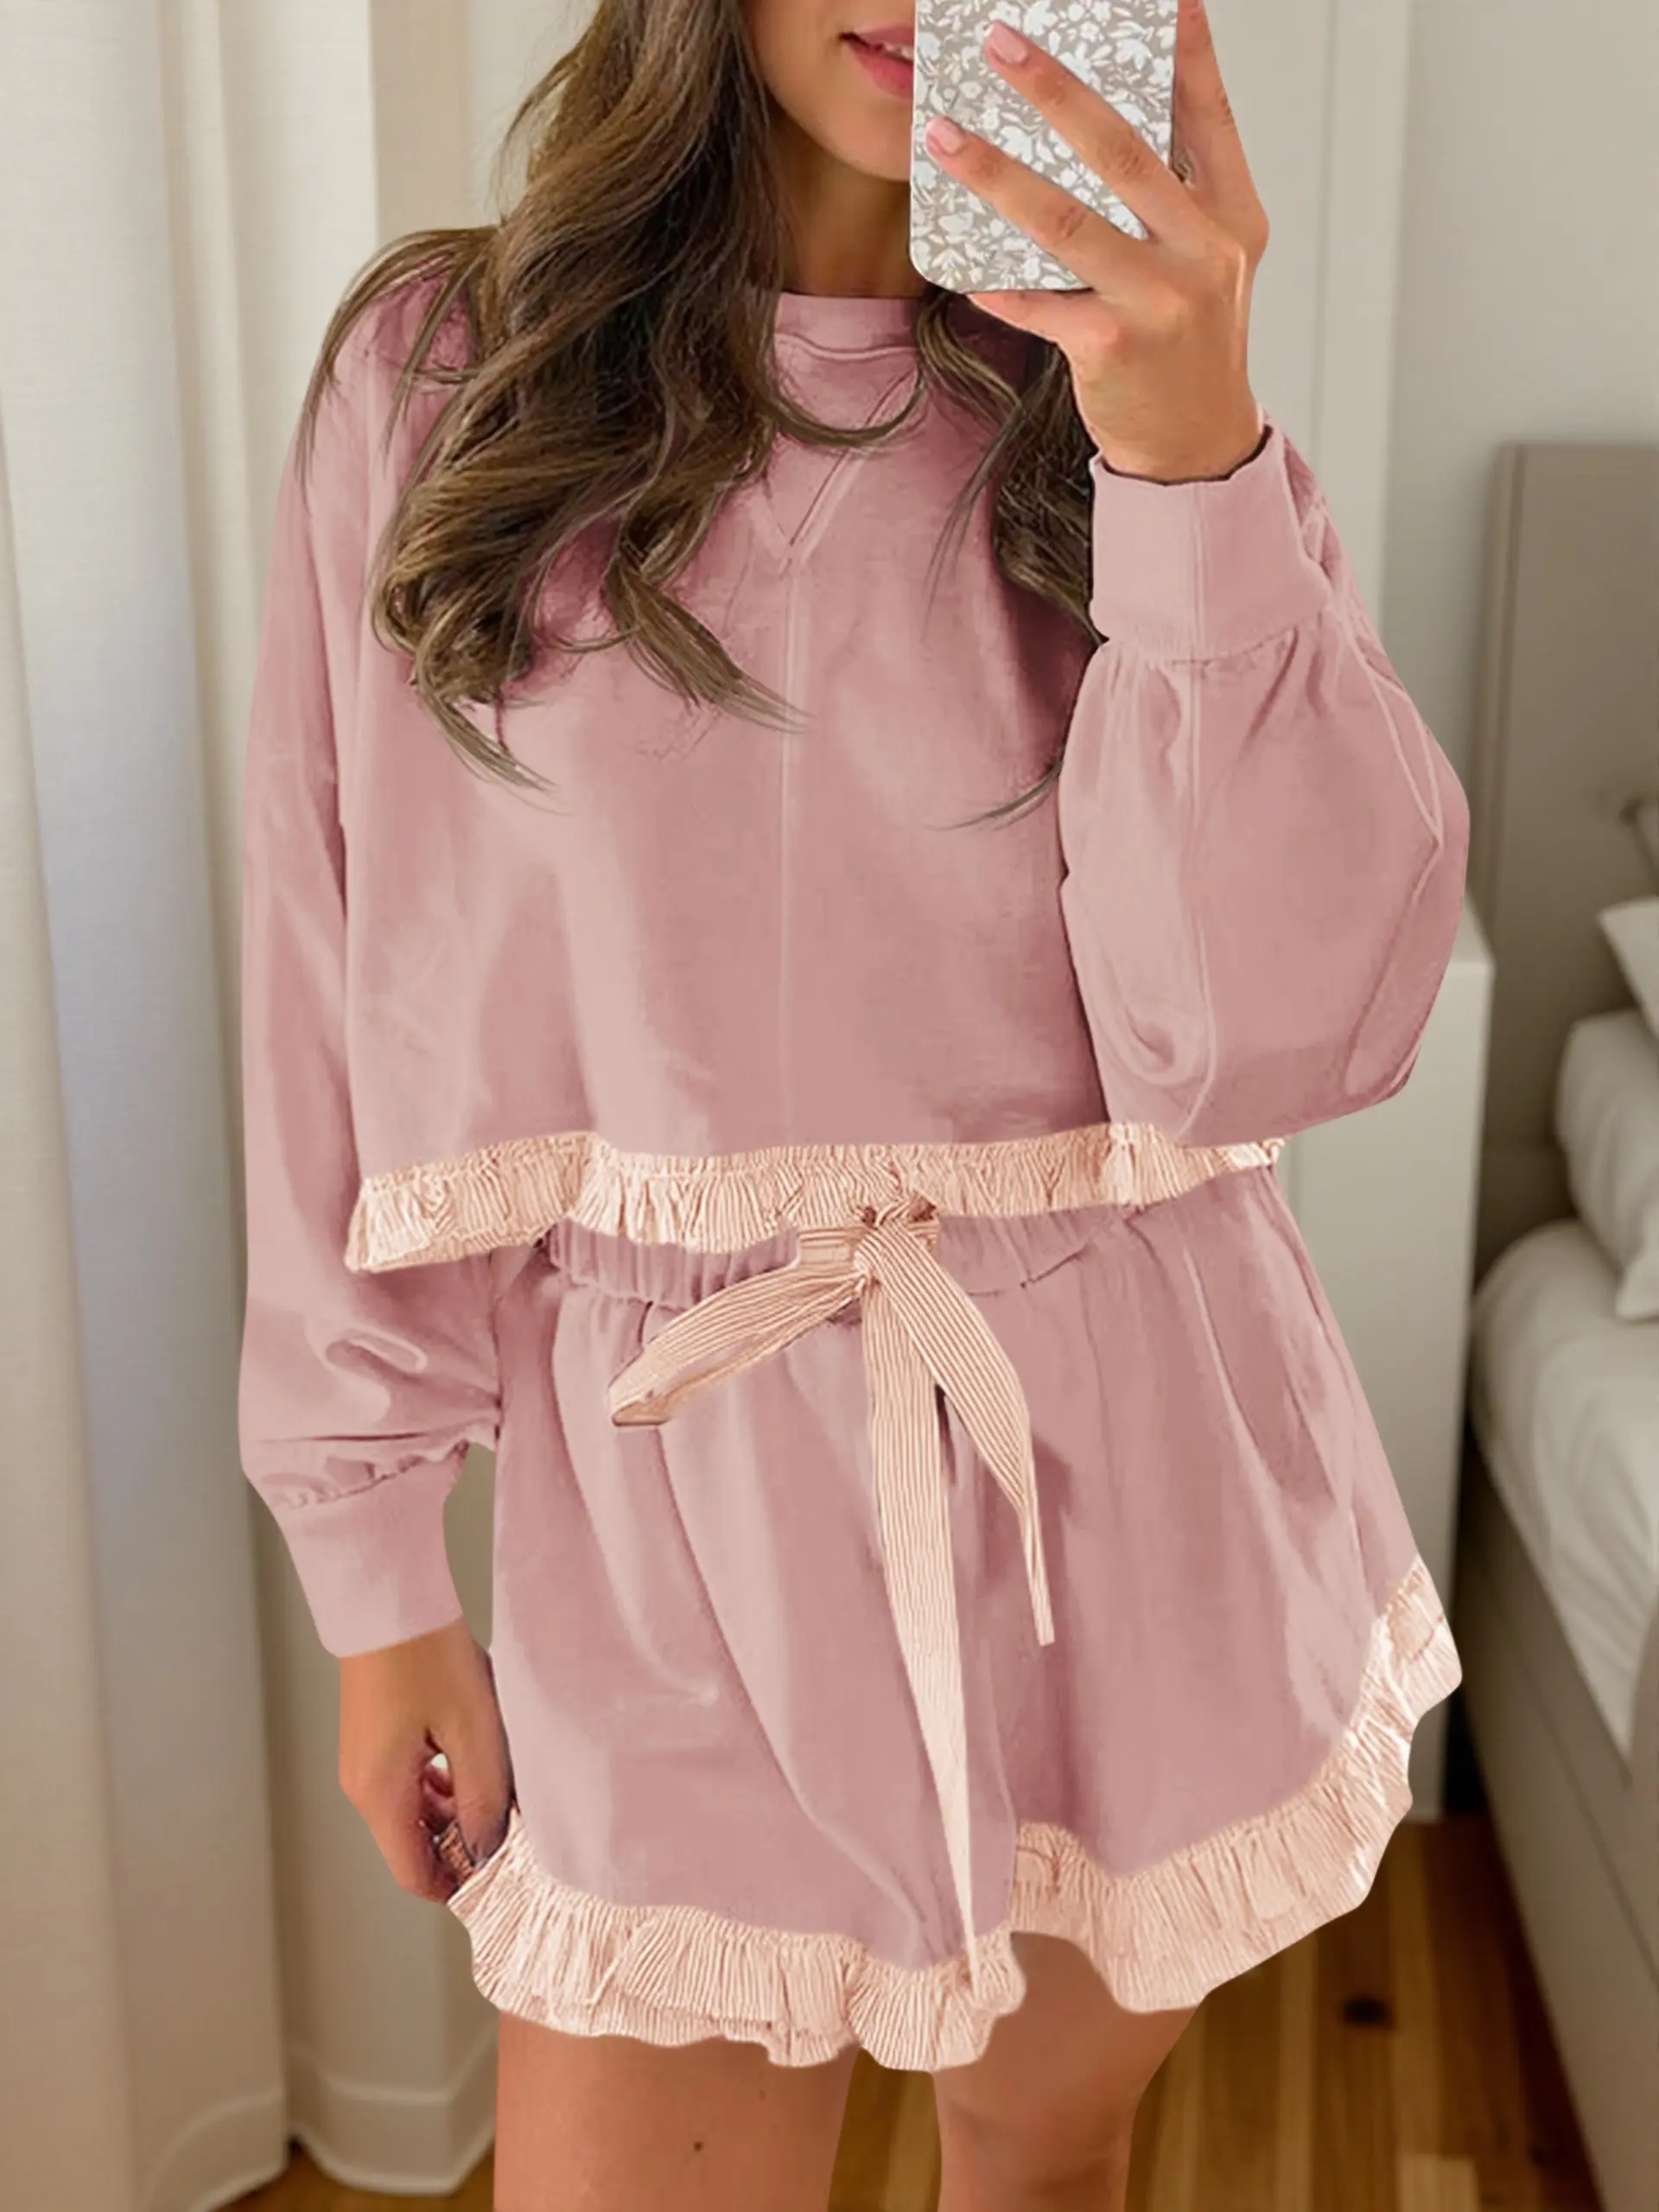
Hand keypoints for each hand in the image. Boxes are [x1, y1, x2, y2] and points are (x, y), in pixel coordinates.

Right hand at [338, 1614, 513, 1901]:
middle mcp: (363, 1786)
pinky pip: (406, 1783)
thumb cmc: (428, 1657)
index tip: (498, 1879)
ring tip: (499, 1791)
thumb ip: (484, 1797)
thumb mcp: (473, 1731)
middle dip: (461, 1845)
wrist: (391, 1602)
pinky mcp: (373, 1739)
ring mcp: (364, 1762)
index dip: (457, 1885)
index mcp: (381, 1794)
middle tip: (509, 1828)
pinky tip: (472, 1763)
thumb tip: (487, 1850)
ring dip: (453, 1812)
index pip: (414, 1874)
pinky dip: (440, 1785)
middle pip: (412, 1845)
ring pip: (411, 1814)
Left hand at [921, 0, 1268, 484]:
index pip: (1207, 112)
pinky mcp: (1113, 345)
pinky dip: (996, 283)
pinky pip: (1039, 301)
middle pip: (1120, 150)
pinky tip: (962, 269)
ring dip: (995, 174)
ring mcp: (1160, 299)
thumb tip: (1096, 124)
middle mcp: (1204, 249)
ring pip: (1064, 221)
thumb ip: (1174, 196)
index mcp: (1231, 214)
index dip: (1184, 49)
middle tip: (1000, 44)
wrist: (1197, 443)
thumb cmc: (1189, 337)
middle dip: (1054, 90)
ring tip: (944, 137)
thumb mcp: (1208, 258)